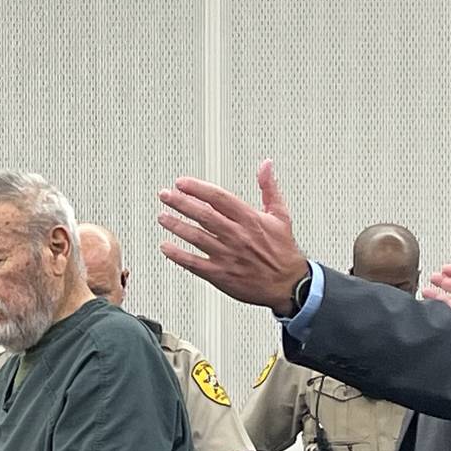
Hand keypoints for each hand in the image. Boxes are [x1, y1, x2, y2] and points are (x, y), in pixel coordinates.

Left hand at [158, 160, 308, 315]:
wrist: (288, 285)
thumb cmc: (283, 251)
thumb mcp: (280, 215)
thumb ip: (269, 188)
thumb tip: (266, 166)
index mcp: (249, 219)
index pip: (218, 198)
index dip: (197, 188)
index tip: (182, 183)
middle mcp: (236, 236)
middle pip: (203, 215)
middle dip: (180, 203)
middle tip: (165, 195)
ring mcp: (227, 255)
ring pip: (195, 237)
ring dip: (176, 226)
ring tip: (162, 217)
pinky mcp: (221, 274)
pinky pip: (194, 263)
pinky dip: (178, 255)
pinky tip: (166, 247)